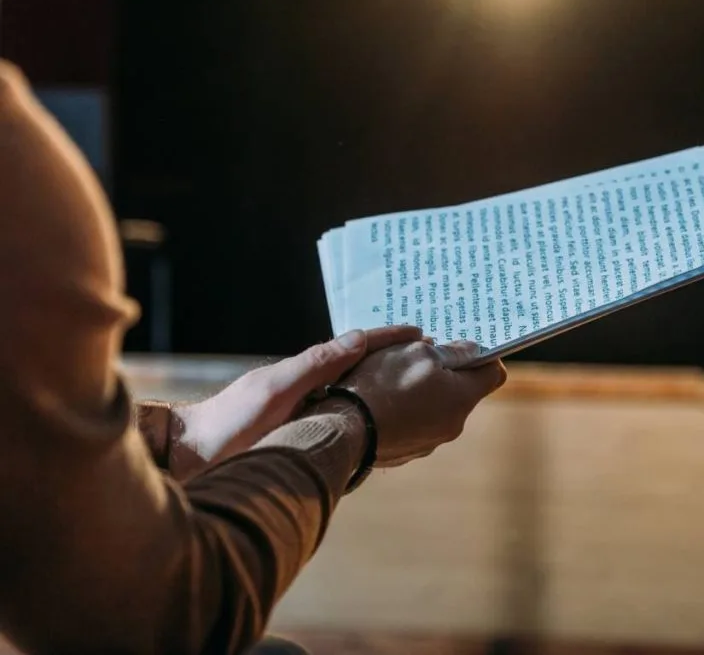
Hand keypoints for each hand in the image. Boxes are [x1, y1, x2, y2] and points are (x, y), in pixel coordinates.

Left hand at [170, 325, 422, 477]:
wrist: (190, 456)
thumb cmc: (228, 422)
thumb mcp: (275, 388)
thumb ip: (317, 364)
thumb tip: (359, 338)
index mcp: (307, 371)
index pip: (356, 346)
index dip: (388, 339)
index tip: (420, 333)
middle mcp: (309, 388)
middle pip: (359, 366)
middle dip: (393, 357)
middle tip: (428, 355)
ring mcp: (304, 411)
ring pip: (354, 392)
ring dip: (383, 383)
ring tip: (413, 382)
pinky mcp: (300, 434)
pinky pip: (343, 417)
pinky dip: (366, 411)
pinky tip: (379, 420)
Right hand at [338, 339, 506, 466]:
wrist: (344, 428)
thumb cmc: (383, 385)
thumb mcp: (419, 352)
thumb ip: (452, 351)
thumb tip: (472, 350)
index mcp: (462, 399)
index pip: (494, 373)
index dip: (484, 355)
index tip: (465, 345)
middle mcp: (453, 425)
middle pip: (463, 391)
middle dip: (448, 371)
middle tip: (422, 355)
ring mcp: (429, 442)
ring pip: (437, 407)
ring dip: (424, 390)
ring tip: (395, 376)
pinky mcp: (406, 450)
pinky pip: (415, 423)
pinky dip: (407, 410)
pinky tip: (384, 400)